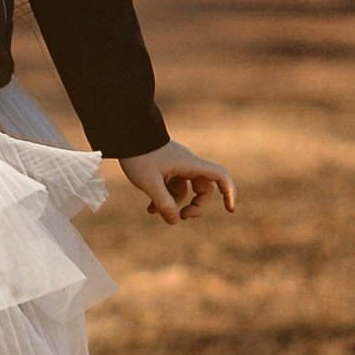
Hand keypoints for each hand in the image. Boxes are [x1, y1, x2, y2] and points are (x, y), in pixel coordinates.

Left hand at [119, 139, 236, 224]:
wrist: (125, 134)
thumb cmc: (139, 155)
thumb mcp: (149, 182)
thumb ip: (163, 203)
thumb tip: (175, 221)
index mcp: (190, 165)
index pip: (220, 176)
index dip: (230, 192)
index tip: (229, 210)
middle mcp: (187, 165)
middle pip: (204, 189)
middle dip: (196, 206)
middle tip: (182, 216)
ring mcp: (176, 167)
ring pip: (185, 191)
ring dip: (175, 205)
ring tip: (155, 212)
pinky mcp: (164, 169)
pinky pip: (171, 188)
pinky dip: (164, 199)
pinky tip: (149, 210)